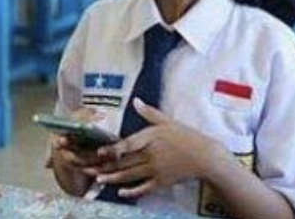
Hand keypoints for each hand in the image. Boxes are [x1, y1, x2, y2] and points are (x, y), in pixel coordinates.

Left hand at [93, 99, 222, 199]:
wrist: (205, 157)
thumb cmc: (187, 136)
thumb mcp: (167, 121)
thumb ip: (149, 113)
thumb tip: (136, 101)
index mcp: (151, 138)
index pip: (128, 144)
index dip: (113, 148)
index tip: (99, 151)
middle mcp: (151, 155)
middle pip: (125, 161)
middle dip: (106, 165)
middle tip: (88, 169)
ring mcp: (156, 170)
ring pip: (131, 175)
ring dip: (114, 178)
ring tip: (99, 179)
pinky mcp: (162, 182)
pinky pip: (144, 188)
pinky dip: (132, 191)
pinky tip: (121, 193)